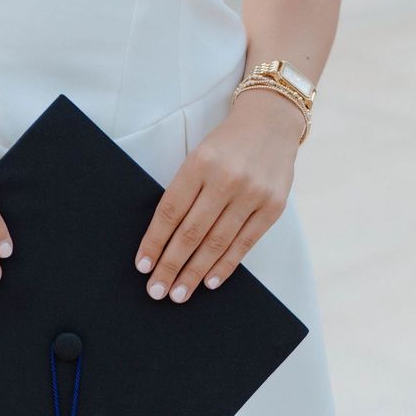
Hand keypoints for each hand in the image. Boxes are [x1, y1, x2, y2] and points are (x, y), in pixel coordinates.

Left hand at [133, 86, 303, 302]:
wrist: (271, 122)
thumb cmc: (227, 143)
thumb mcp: (199, 155)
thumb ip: (186, 191)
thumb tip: (164, 239)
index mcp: (200, 163)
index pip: (170, 211)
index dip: (154, 242)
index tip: (142, 265)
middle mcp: (226, 179)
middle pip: (191, 232)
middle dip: (170, 265)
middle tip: (156, 290)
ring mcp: (252, 194)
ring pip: (216, 243)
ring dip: (194, 273)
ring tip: (178, 293)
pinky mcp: (272, 207)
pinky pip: (244, 244)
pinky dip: (225, 266)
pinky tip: (209, 282)